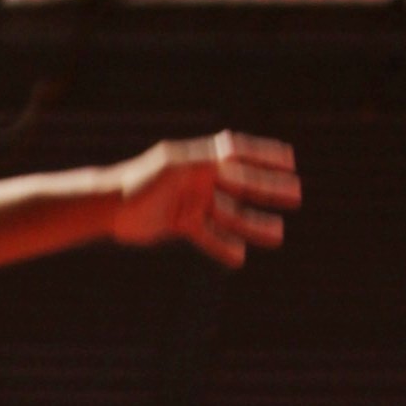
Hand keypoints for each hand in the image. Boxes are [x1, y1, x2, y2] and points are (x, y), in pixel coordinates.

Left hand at [112, 131, 300, 267]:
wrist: (109, 206)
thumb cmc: (141, 181)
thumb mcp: (175, 168)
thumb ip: (206, 161)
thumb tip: (235, 149)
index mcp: (199, 160)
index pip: (239, 153)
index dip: (265, 155)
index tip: (290, 159)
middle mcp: (199, 179)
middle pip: (242, 185)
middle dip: (269, 189)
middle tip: (296, 196)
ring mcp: (192, 202)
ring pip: (230, 214)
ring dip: (253, 224)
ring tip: (277, 236)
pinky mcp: (182, 223)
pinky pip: (209, 236)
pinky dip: (223, 246)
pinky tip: (239, 257)